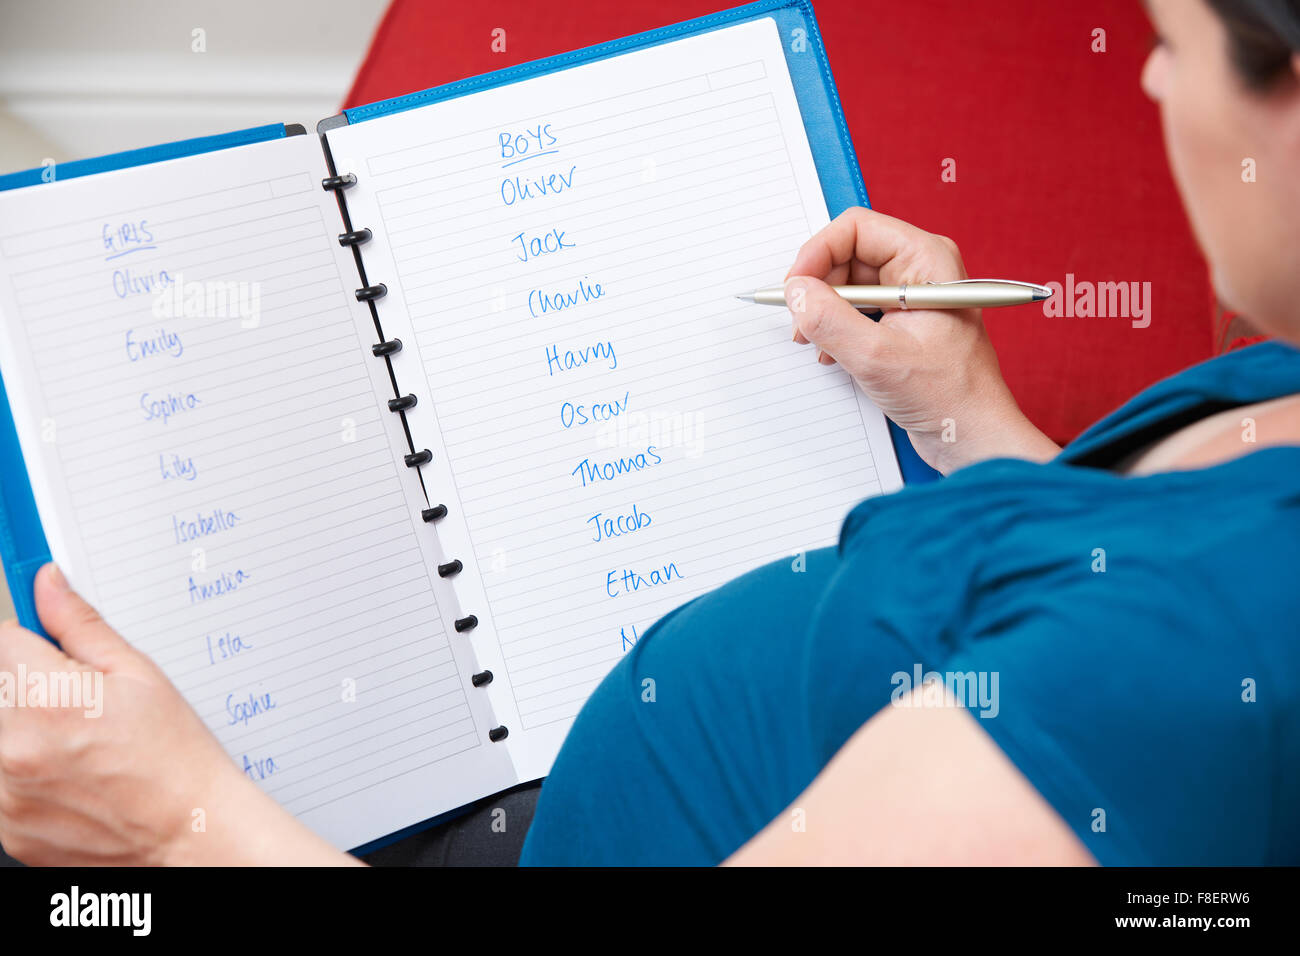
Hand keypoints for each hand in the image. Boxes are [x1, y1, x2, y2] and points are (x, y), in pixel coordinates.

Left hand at [0, 563, 353, 864]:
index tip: (43, 644)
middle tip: (77, 706)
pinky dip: (25, 774)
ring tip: (78, 747)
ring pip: (0, 734)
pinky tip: (72, 778)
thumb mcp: (141, 676)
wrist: (188, 834)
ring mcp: (4, 792)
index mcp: (47, 698)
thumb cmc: (175, 758)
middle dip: (30, 687)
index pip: (4, 639)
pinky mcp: (4, 827)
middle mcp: (13, 746)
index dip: (30, 637)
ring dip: (24, 730)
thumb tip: (48, 585)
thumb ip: (81, 626)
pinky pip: (0, 782)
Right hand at [785, 207, 1058, 473]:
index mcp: (926, 259)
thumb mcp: (876, 357)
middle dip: (818, 288)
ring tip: (820, 345)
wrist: (972, 436)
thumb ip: (829, 320)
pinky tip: (835, 355)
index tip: (794, 287)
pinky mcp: (901, 321)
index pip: (856, 229)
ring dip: (825, 312)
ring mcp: (910, 295)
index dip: (817, 253)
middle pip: (847, 254)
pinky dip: (837, 328)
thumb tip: (795, 292)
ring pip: (847, 284)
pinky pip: (856, 309)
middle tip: (802, 323)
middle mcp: (919, 269)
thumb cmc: (948, 395)